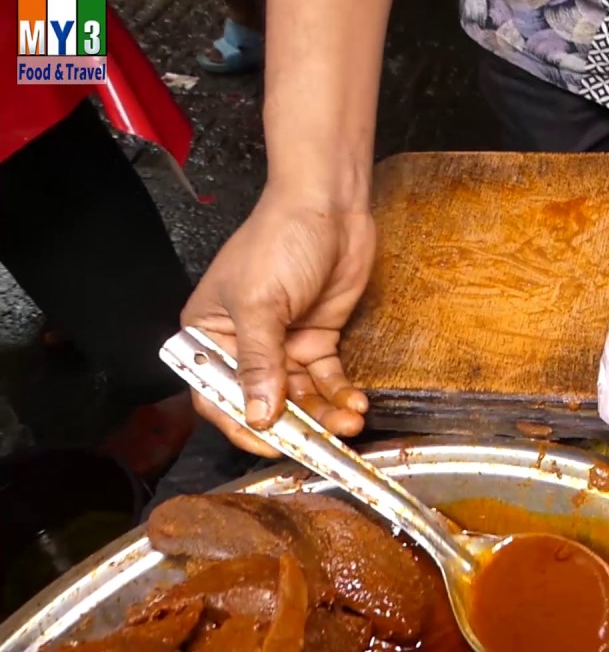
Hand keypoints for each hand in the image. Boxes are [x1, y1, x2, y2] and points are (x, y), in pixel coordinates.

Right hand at [181, 186, 376, 456]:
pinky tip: (356, 403)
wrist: (329, 206)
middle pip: (264, 402)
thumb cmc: (280, 240)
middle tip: (323, 444)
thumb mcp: (260, 303)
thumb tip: (258, 415)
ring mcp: (283, 344)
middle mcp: (243, 345)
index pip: (216, 395)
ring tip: (350, 422)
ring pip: (300, 396)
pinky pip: (326, 379)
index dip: (242, 425)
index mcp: (208, 334)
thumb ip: (259, 363)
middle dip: (296, 424)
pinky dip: (340, 394)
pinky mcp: (317, 339)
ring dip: (324, 413)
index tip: (273, 445)